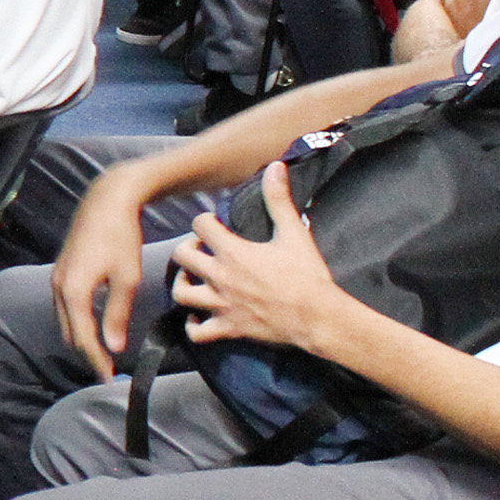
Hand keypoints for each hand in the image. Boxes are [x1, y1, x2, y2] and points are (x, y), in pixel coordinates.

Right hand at [49, 178, 153, 381]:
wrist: (106, 200)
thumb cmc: (121, 237)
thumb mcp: (126, 278)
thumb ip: (117, 314)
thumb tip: (114, 346)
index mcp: (73, 292)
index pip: (83, 338)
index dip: (96, 361)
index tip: (110, 378)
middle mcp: (58, 288)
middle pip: (69, 333)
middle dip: (87, 353)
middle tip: (108, 370)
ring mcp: (57, 279)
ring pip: (65, 321)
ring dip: (81, 338)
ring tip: (101, 352)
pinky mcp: (61, 271)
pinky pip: (64, 307)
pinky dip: (77, 322)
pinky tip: (92, 324)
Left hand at [171, 163, 345, 351]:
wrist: (318, 317)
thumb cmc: (307, 275)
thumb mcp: (293, 233)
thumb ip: (279, 200)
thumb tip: (276, 167)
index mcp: (233, 252)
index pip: (200, 225)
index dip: (204, 220)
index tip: (214, 223)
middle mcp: (220, 277)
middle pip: (181, 256)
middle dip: (187, 248)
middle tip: (201, 248)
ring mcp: (221, 305)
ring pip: (181, 294)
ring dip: (182, 283)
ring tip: (193, 277)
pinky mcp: (228, 328)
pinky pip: (197, 333)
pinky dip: (193, 325)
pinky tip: (199, 316)